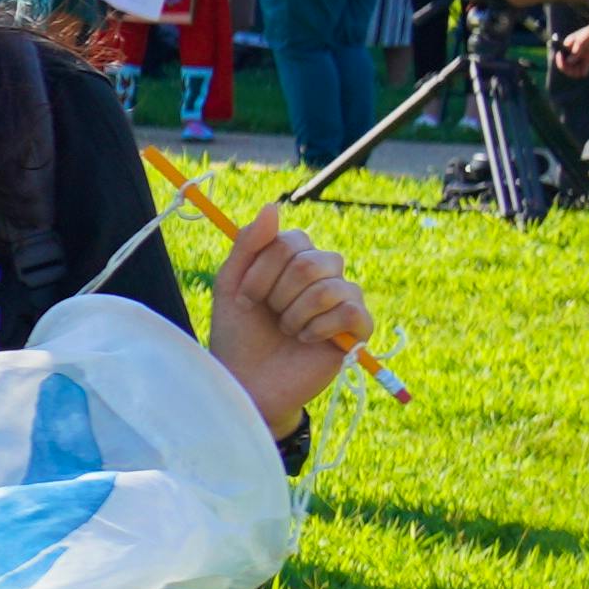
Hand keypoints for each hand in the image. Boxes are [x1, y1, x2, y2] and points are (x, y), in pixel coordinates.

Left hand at [210, 209, 375, 437]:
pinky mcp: (357, 329)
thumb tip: (273, 206)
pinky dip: (319, 327)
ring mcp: (343, 299)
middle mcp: (324, 273)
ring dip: (295, 314)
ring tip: (287, 331)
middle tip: (269, 316)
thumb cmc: (238, 335)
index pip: (292, 240)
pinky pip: (350, 310)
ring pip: (328, 286)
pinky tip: (305, 340)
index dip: (263, 270)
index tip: (246, 298)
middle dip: (278, 293)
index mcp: (295, 259)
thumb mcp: (231, 286)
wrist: (247, 382)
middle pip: (310, 261)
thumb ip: (249, 245)